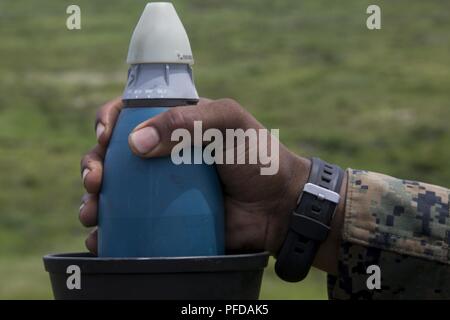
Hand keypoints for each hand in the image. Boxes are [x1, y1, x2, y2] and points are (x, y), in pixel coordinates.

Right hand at [80, 97, 345, 274]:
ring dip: (92, 201)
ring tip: (92, 212)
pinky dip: (108, 233)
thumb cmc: (257, 157)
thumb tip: (134, 144)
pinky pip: (128, 226)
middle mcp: (161, 157)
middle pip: (112, 156)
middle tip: (96, 179)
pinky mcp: (165, 221)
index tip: (104, 136)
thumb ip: (185, 120)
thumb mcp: (226, 121)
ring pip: (113, 193)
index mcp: (173, 125)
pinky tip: (101, 240)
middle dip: (93, 164)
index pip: (129, 116)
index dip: (108, 121)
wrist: (278, 206)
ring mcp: (161, 191)